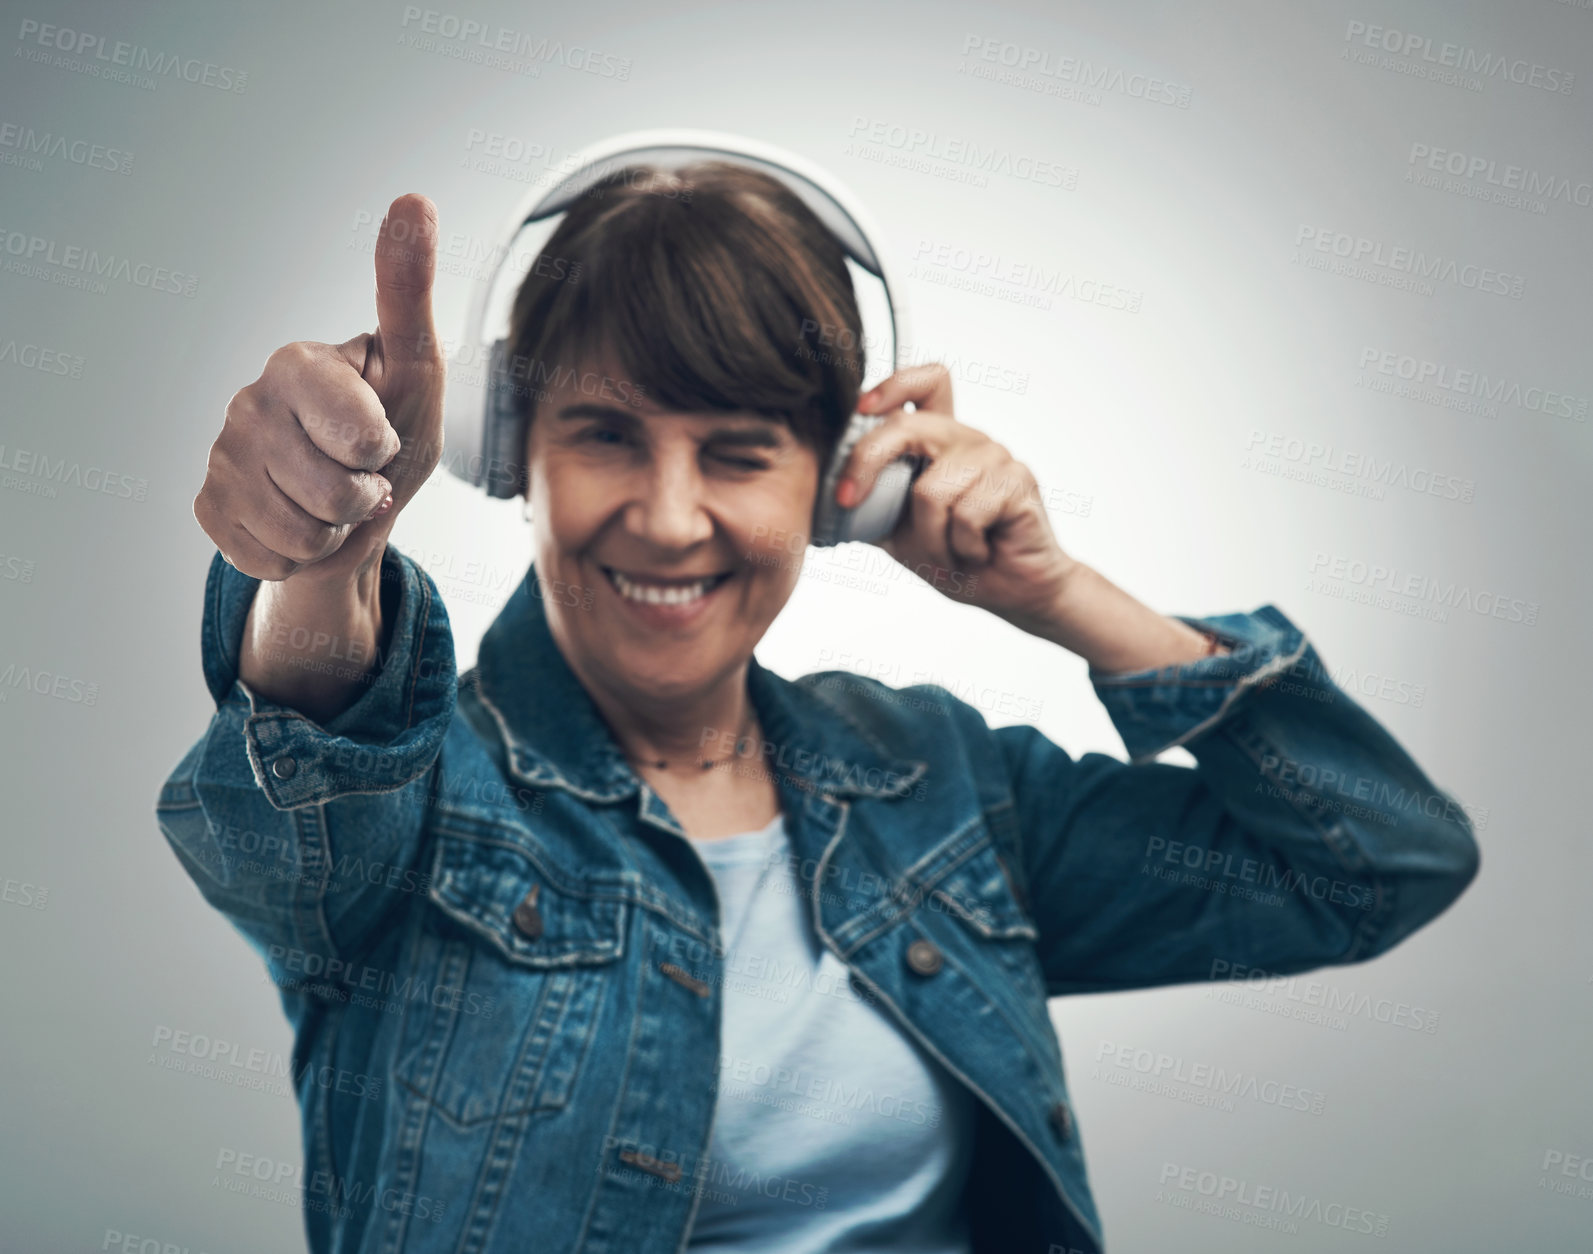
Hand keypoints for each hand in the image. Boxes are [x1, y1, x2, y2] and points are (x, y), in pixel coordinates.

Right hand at [193, 193, 444, 582]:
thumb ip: (409, 290)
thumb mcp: (417, 365)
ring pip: (303, 537)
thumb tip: (413, 197)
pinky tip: (299, 521)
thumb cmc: (395, 420)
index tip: (382, 431)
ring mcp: (220, 457)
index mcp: (294, 364)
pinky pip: (270, 560)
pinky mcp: (208, 509)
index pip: (361, 439)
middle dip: (365, 501)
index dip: (385, 452)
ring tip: (334, 499)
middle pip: (334, 498)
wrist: (360, 500)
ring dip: (336, 532)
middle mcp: (245, 403)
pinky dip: (300, 556)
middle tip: (362, 474)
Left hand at [834, 363, 1078, 633]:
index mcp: (940, 441)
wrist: (1010, 591)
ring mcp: (996, 456)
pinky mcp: (1018, 481)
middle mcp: (967, 439)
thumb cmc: (958, 558)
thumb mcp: (898, 533)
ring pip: (932, 490)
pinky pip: (965, 515)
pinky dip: (961, 548)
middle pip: (911, 425)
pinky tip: (979, 552)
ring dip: (931, 539)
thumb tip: (824, 499)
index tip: (862, 408)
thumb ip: (869, 508)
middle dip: (868, 462)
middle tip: (848, 500)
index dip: (893, 386)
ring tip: (951, 551)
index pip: (926, 384)